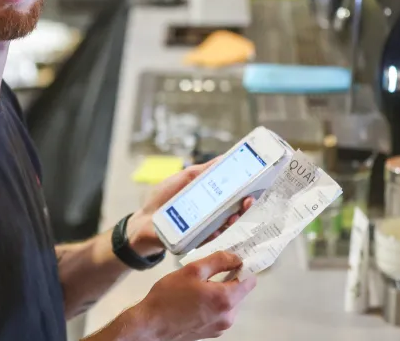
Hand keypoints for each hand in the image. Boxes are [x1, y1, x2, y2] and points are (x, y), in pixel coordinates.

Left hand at [126, 158, 253, 256]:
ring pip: (229, 226)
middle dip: (246, 206)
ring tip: (236, 214)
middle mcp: (212, 215)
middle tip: (249, 200)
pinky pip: (214, 240)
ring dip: (235, 220)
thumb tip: (223, 158)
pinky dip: (218, 234)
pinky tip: (220, 230)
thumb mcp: (184, 178)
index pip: (233, 195)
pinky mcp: (199, 242)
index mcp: (210, 199)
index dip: (246, 191)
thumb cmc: (162, 199)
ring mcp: (207, 229)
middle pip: (236, 211)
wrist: (143, 222)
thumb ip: (203, 170)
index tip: (256, 185)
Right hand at [129, 251, 256, 340]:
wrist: (151, 324)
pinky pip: (220, 313)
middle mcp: (228, 316)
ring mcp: (221, 327)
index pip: (250, 280)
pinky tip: (196, 300)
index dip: (243, 268)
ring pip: (229, 303)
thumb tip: (236, 258)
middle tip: (208, 273)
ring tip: (198, 287)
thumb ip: (218, 261)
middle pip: (239, 292)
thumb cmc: (169, 296)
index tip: (234, 261)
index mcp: (225, 299)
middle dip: (228, 280)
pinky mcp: (213, 333)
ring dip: (220, 293)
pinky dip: (213, 305)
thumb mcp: (192, 270)